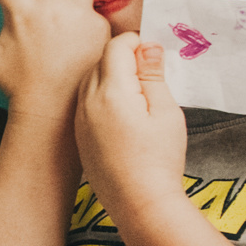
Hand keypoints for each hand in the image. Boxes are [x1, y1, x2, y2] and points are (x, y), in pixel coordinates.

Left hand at [75, 34, 189, 224]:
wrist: (139, 203)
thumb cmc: (159, 159)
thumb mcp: (166, 112)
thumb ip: (153, 76)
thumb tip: (148, 47)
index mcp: (111, 92)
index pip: (116, 47)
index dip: (136, 42)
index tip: (154, 51)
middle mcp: (87, 102)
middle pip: (100, 60)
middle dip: (124, 57)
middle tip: (151, 71)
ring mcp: (79, 119)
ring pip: (91, 80)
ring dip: (111, 75)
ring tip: (139, 92)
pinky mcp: (79, 134)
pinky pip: (86, 101)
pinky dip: (102, 95)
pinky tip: (124, 111)